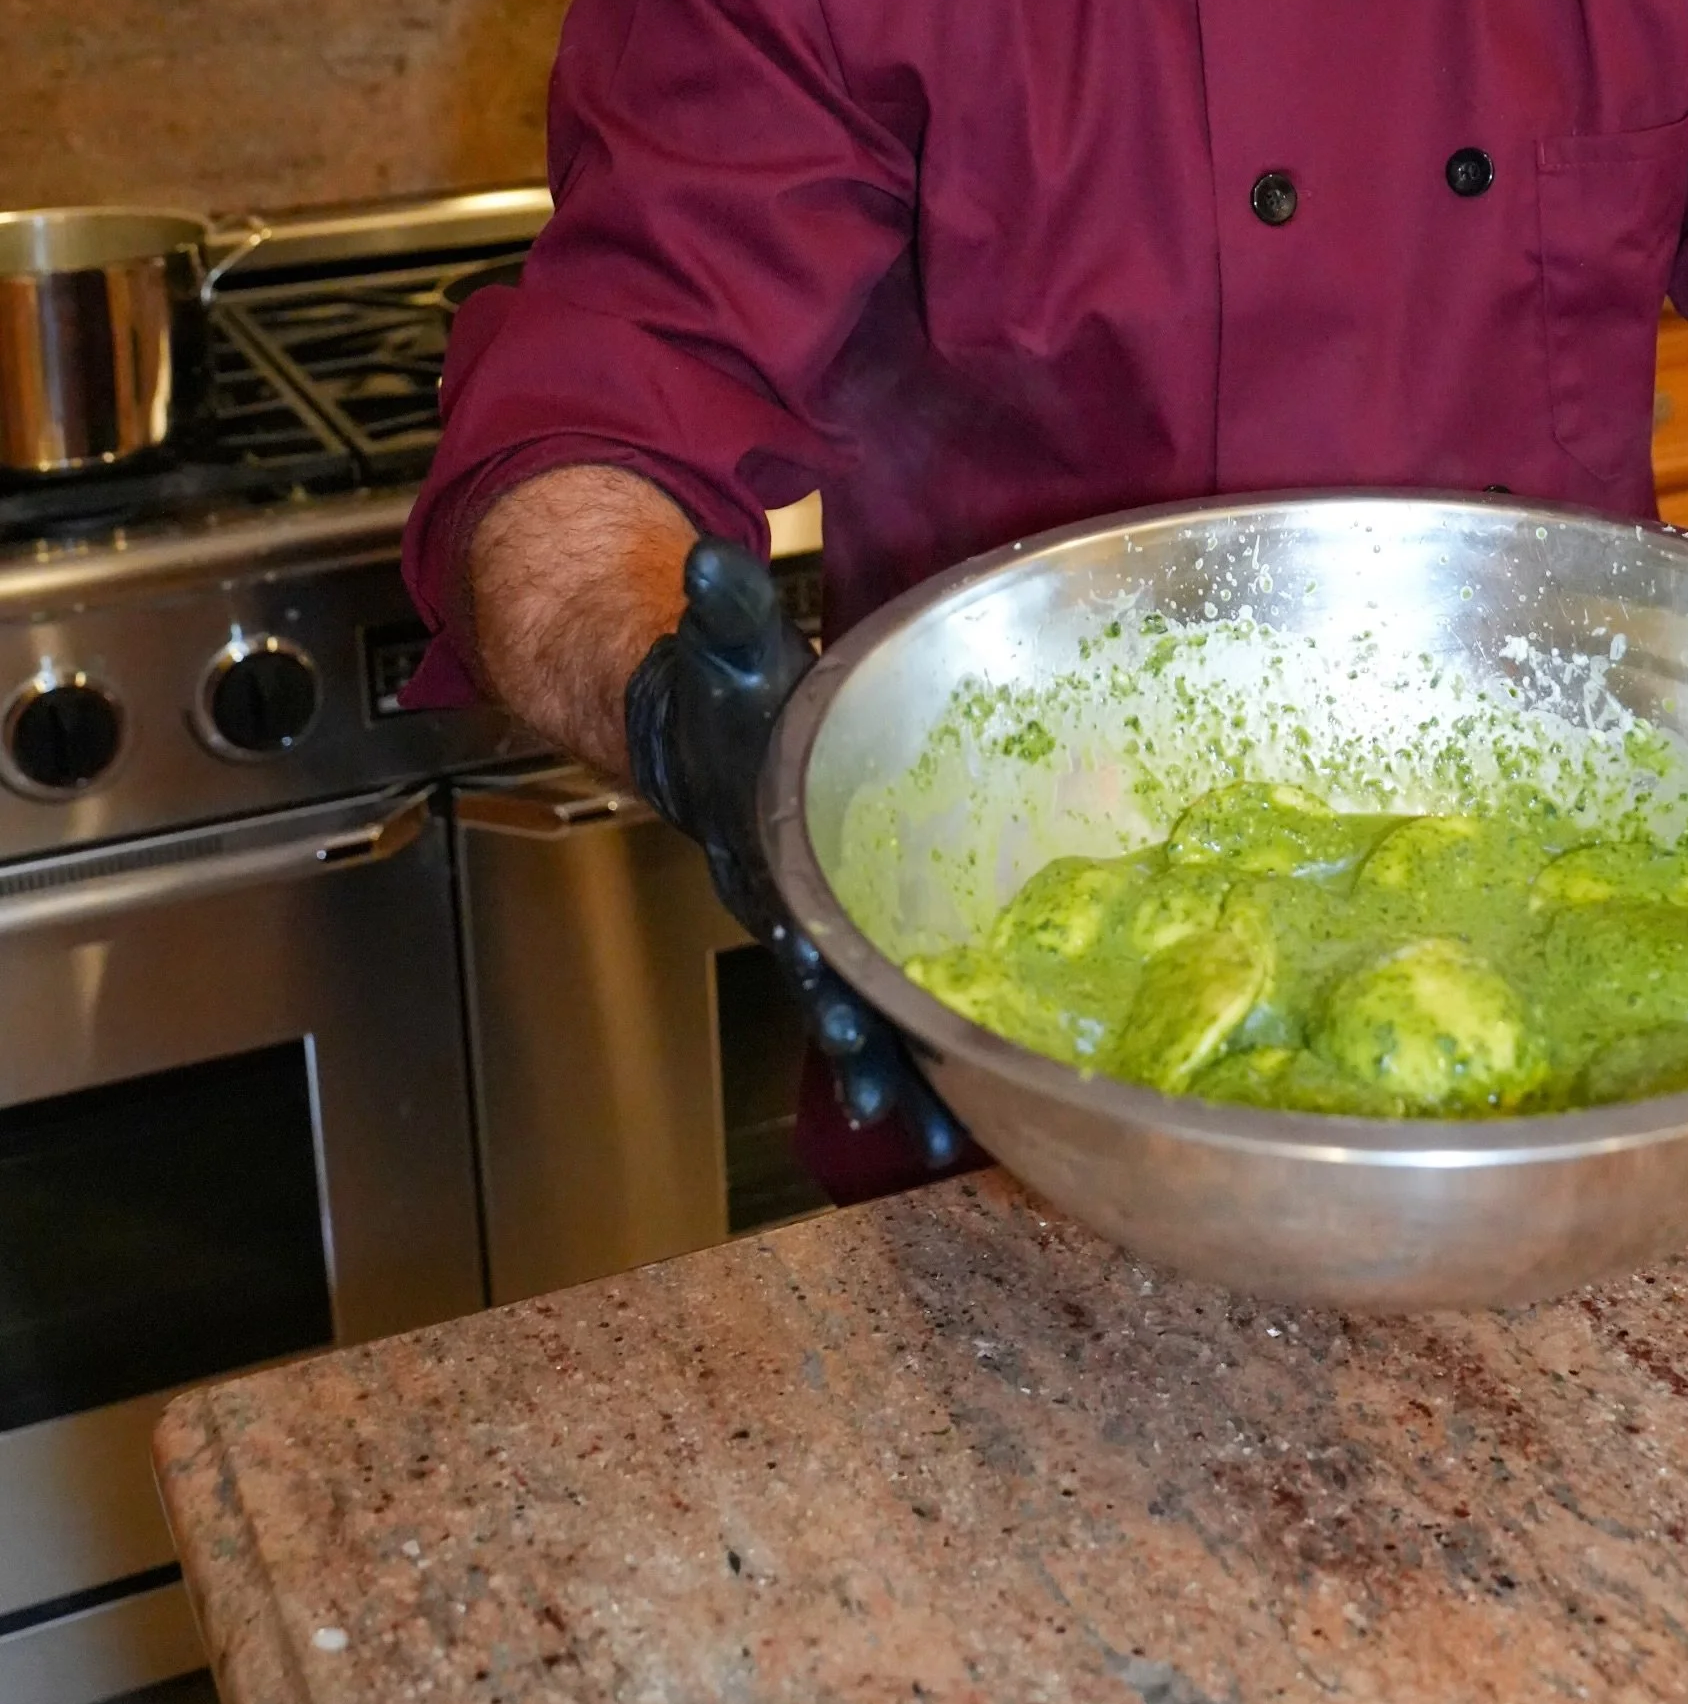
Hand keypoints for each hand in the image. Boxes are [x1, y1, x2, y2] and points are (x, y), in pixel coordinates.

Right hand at [625, 537, 967, 1168]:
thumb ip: (719, 605)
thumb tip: (707, 557)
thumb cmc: (724, 684)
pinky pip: (895, 999)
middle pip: (823, 986)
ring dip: (899, 1077)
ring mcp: (822, 925)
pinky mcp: (858, 930)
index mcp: (762, 832)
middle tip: (894, 1111)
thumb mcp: (724, 639)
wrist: (702, 733)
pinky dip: (925, 1052)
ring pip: (862, 1015)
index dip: (802, 942)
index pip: (780, 896)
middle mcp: (789, 896)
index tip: (828, 984)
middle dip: (857, 1049)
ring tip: (939, 1145)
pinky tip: (970, 1103)